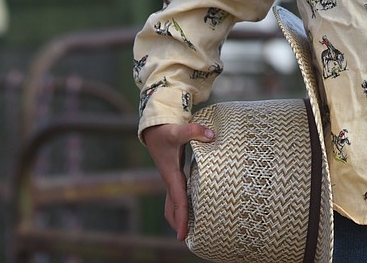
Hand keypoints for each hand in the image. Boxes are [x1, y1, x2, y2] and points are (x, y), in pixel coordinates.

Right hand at [141, 122, 215, 239]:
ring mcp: (172, 178)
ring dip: (179, 216)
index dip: (181, 218)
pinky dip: (183, 205)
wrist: (154, 128)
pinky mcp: (175, 174)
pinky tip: (192, 207)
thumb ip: (194, 131)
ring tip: (190, 229)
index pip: (178, 201)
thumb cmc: (165, 131)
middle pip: (173, 208)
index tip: (182, 235)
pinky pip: (178, 194)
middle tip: (186, 239)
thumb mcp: (178, 130)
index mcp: (171, 175)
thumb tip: (211, 135)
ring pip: (174, 203)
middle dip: (178, 223)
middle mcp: (171, 180)